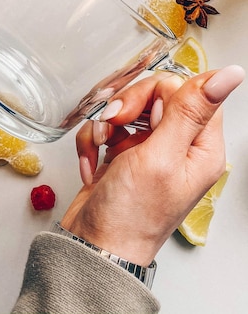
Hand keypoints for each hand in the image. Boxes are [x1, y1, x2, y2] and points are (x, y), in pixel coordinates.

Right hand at [60, 66, 244, 265]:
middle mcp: (178, 144)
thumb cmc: (133, 214)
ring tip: (101, 147)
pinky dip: (92, 141)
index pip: (188, 90)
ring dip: (105, 125)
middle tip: (114, 125)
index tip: (139, 111)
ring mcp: (149, 148)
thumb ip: (189, 111)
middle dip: (126, 106)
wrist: (95, 247)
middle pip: (154, 94)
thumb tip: (230, 75)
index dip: (158, 92)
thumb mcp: (162, 157)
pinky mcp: (123, 153)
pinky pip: (105, 126)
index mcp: (201, 146)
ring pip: (126, 108)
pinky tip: (92, 163)